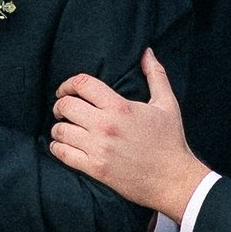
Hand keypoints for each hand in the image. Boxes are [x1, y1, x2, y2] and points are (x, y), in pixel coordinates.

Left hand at [49, 49, 206, 218]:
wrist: (173, 179)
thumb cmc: (171, 141)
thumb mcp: (167, 104)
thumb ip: (156, 75)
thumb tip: (147, 52)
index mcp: (120, 107)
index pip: (82, 84)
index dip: (68, 84)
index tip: (65, 90)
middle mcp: (105, 125)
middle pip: (65, 106)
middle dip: (59, 105)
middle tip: (62, 110)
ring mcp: (98, 148)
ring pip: (60, 131)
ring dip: (58, 128)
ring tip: (63, 128)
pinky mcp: (95, 168)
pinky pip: (63, 154)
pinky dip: (57, 148)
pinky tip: (62, 145)